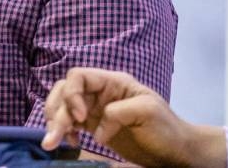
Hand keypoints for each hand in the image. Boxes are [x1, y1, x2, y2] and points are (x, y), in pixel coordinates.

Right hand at [41, 68, 224, 167]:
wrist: (176, 151)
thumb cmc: (166, 128)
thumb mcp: (147, 112)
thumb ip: (118, 112)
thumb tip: (95, 128)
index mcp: (112, 82)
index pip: (79, 76)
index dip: (71, 93)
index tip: (79, 117)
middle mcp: (99, 92)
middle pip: (64, 91)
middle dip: (56, 111)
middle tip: (54, 136)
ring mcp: (95, 109)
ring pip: (62, 107)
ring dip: (54, 122)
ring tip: (51, 142)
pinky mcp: (94, 126)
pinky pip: (69, 123)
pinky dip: (63, 132)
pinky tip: (69, 143)